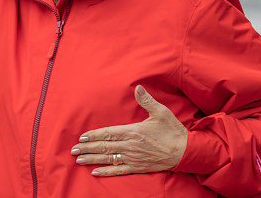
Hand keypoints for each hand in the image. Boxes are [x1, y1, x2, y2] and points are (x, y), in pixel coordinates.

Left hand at [70, 85, 187, 175]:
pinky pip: (119, 170)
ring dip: (92, 159)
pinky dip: (106, 172)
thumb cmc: (173, 131)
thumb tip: (138, 87)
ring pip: (108, 159)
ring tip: (79, 160)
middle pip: (104, 147)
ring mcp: (133, 158)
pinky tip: (95, 172)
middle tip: (73, 149)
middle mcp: (130, 146)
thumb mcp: (161, 112)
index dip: (94, 135)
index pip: (108, 133)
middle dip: (87, 148)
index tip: (82, 136)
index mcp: (133, 131)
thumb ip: (147, 100)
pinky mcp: (138, 167)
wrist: (186, 151)